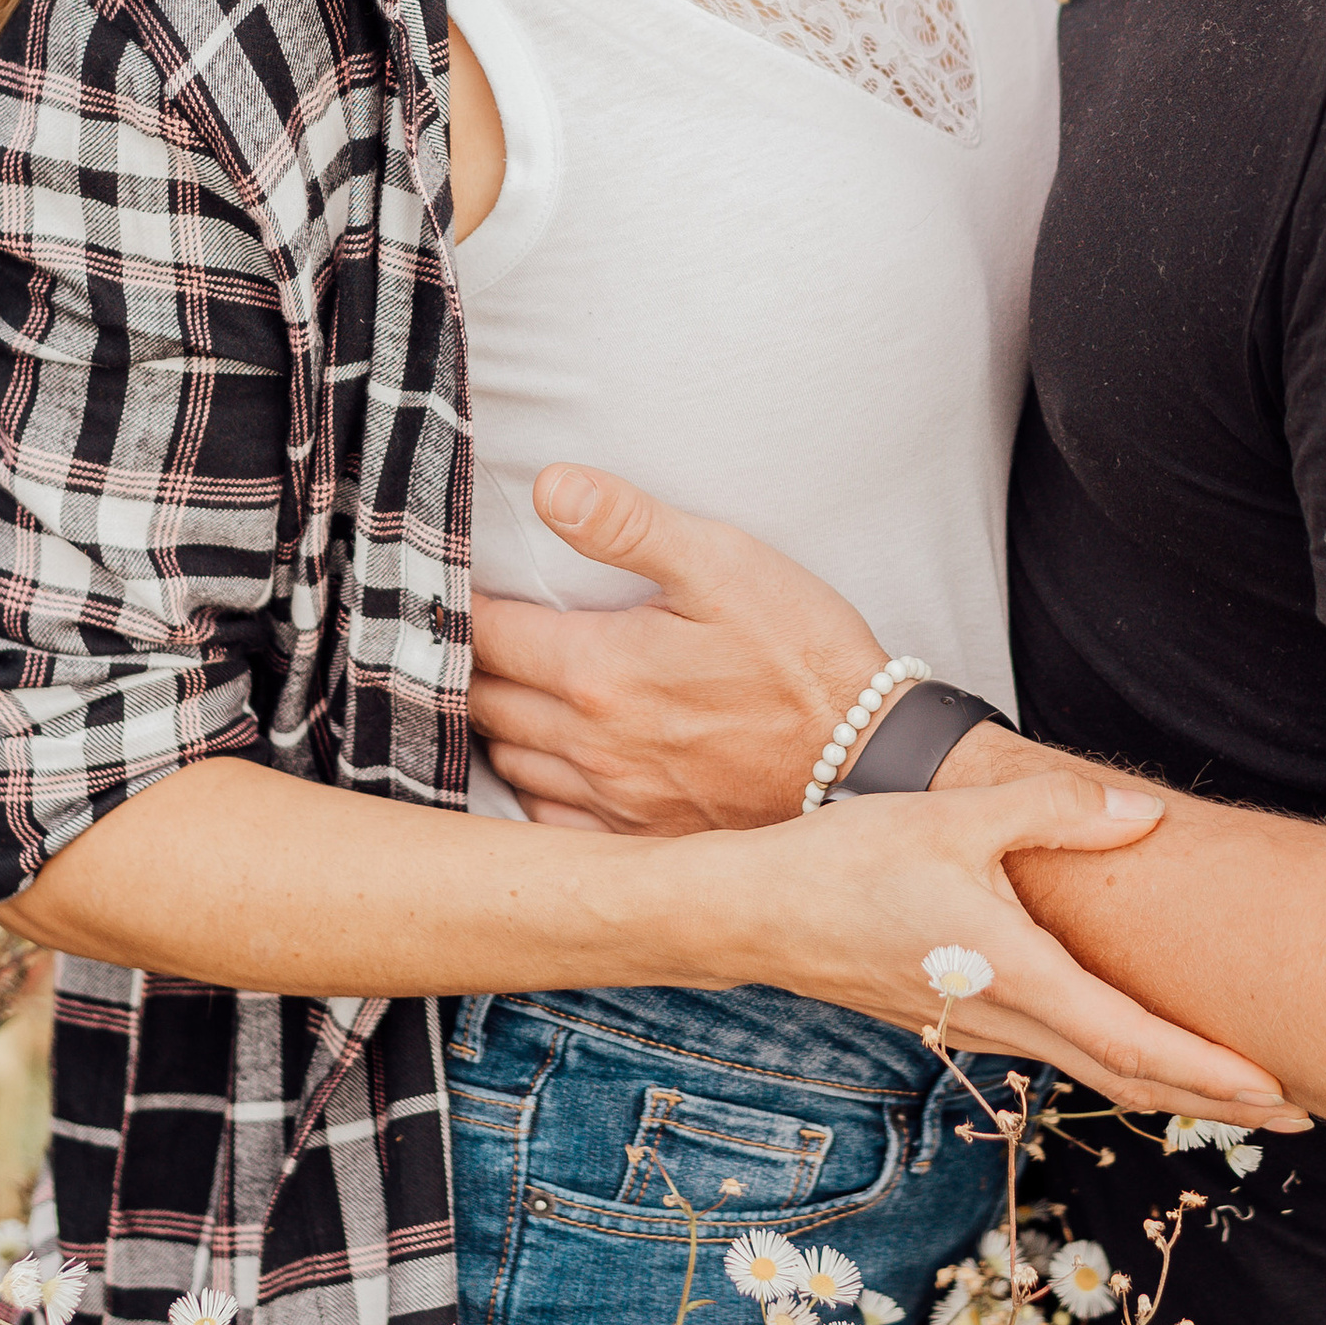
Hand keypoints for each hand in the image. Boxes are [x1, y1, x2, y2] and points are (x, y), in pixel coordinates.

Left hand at [468, 468, 890, 831]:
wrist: (868, 756)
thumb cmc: (801, 650)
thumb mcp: (724, 563)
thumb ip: (628, 523)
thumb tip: (548, 486)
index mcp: (598, 671)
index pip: (484, 636)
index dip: (459, 605)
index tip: (457, 583)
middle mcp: (592, 744)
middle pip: (482, 701)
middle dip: (467, 663)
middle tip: (471, 631)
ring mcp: (613, 800)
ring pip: (509, 761)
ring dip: (494, 723)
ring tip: (501, 686)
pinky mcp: (641, 838)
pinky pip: (549, 823)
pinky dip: (534, 788)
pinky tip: (550, 760)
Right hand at [700, 761, 1305, 1126]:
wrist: (754, 913)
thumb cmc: (846, 862)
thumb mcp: (955, 820)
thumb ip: (1055, 813)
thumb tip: (1145, 814)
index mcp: (1014, 974)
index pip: (1134, 1041)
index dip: (1212, 1073)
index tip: (1281, 1094)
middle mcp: (1005, 1018)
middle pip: (1130, 1077)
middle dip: (1217, 1100)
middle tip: (1303, 1113)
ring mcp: (980, 1026)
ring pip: (1095, 1070)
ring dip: (1170, 1086)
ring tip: (1240, 1086)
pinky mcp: (960, 1017)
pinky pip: (1058, 1051)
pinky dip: (1116, 1061)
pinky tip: (1136, 1045)